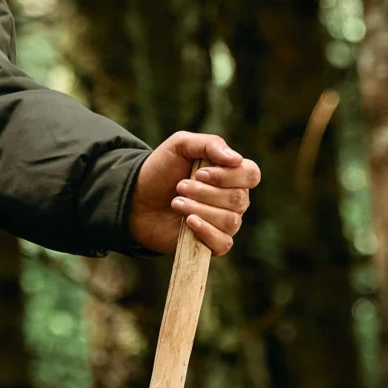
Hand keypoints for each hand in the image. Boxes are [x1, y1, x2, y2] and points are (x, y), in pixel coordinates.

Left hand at [127, 131, 259, 256]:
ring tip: (176, 203)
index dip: (229, 175)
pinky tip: (188, 222)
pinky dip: (207, 232)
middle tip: (179, 187)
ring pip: (230, 220)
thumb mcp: (180, 146)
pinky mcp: (212, 243)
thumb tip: (236, 159)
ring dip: (199, 209)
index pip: (251, 174)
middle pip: (238, 199)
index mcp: (231, 175)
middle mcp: (234, 199)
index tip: (200, 173)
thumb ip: (209, 144)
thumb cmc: (161, 170)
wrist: (136, 198)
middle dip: (205, 192)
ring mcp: (225, 222)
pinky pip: (224, 243)